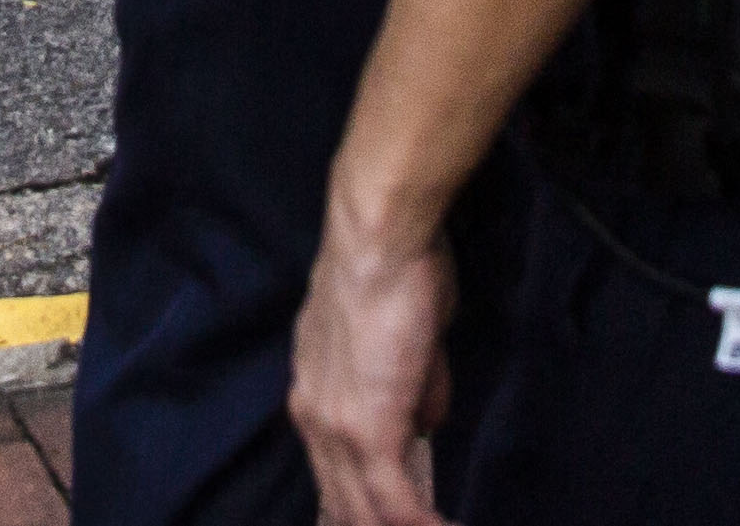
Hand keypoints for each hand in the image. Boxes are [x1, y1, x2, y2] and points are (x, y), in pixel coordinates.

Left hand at [290, 221, 459, 525]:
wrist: (379, 241)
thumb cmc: (397, 271)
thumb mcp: (408, 338)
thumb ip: (416, 388)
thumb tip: (426, 423)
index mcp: (314, 393)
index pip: (331, 472)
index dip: (358, 506)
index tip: (382, 519)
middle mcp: (313, 418)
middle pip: (340, 503)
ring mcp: (336, 428)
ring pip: (363, 511)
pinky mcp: (369, 433)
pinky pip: (396, 502)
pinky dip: (421, 524)